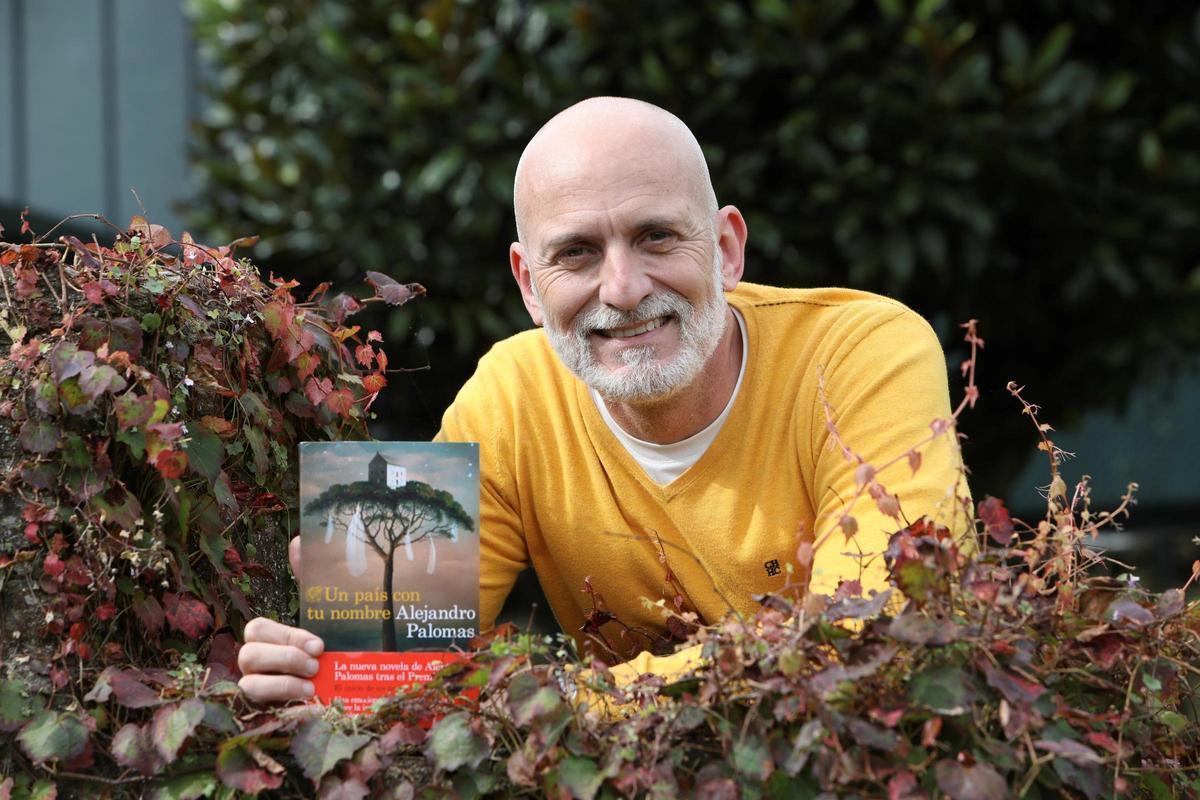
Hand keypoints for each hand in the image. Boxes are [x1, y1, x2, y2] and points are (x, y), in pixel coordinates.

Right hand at [237, 536, 324, 702]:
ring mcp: (258, 687)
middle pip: (249, 651)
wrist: (357, 694)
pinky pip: (254, 700)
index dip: (287, 636)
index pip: (259, 628)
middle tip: (316, 662)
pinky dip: (281, 695)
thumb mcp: (327, 617)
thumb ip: (310, 580)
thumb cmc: (335, 652)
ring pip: (248, 678)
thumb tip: (299, 539)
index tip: (319, 645)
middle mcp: (259, 662)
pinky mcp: (264, 710)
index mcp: (272, 639)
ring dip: (281, 678)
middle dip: (284, 656)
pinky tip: (306, 696)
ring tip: (311, 681)